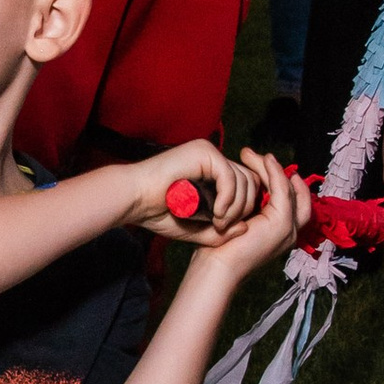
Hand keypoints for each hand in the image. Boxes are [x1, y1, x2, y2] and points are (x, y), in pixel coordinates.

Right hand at [128, 141, 247, 236]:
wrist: (134, 200)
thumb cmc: (158, 212)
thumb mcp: (196, 228)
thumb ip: (220, 231)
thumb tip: (245, 228)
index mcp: (211, 171)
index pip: (244, 185)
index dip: (243, 208)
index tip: (226, 227)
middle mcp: (213, 159)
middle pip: (249, 181)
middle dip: (243, 208)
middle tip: (224, 226)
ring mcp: (209, 153)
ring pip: (242, 179)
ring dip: (235, 206)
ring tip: (218, 223)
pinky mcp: (204, 152)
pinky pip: (229, 176)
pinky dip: (228, 197)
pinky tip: (217, 212)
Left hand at [183, 147, 307, 279]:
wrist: (216, 268)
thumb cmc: (219, 249)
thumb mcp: (238, 223)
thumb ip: (247, 208)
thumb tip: (243, 184)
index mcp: (281, 234)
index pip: (293, 201)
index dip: (283, 181)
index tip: (265, 164)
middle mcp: (291, 232)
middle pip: (295, 193)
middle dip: (280, 172)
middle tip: (261, 156)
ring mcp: (289, 229)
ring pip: (288, 188)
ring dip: (272, 168)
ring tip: (252, 155)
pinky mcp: (282, 224)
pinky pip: (282, 190)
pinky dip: (274, 172)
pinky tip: (264, 160)